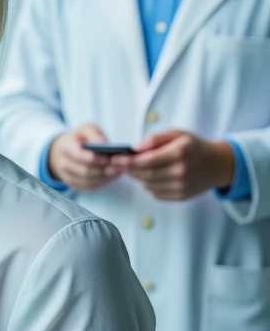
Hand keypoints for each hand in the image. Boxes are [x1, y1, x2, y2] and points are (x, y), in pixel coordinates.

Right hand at [47, 124, 118, 191]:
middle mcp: (63, 164)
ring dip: (104, 177)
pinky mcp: (75, 185)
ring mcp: (67, 176)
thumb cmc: (79, 139)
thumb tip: (103, 143)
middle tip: (117, 166)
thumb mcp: (85, 129)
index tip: (109, 158)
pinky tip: (112, 176)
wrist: (65, 152)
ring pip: (88, 181)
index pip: (79, 156)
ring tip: (117, 171)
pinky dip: (103, 182)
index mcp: (65, 147)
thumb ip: (94, 134)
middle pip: (85, 171)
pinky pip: (90, 187)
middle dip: (102, 169)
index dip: (95, 158)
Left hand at [120, 131, 235, 200]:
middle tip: (117, 165)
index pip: (147, 160)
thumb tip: (136, 148)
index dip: (127, 161)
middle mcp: (181, 171)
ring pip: (148, 185)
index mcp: (179, 152)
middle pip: (145, 174)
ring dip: (138, 178)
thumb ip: (155, 138)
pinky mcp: (181, 196)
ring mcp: (181, 186)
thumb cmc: (193, 146)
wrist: (217, 164)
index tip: (114, 159)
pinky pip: (156, 193)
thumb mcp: (177, 134)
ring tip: (136, 169)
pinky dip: (148, 185)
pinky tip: (150, 177)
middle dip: (128, 170)